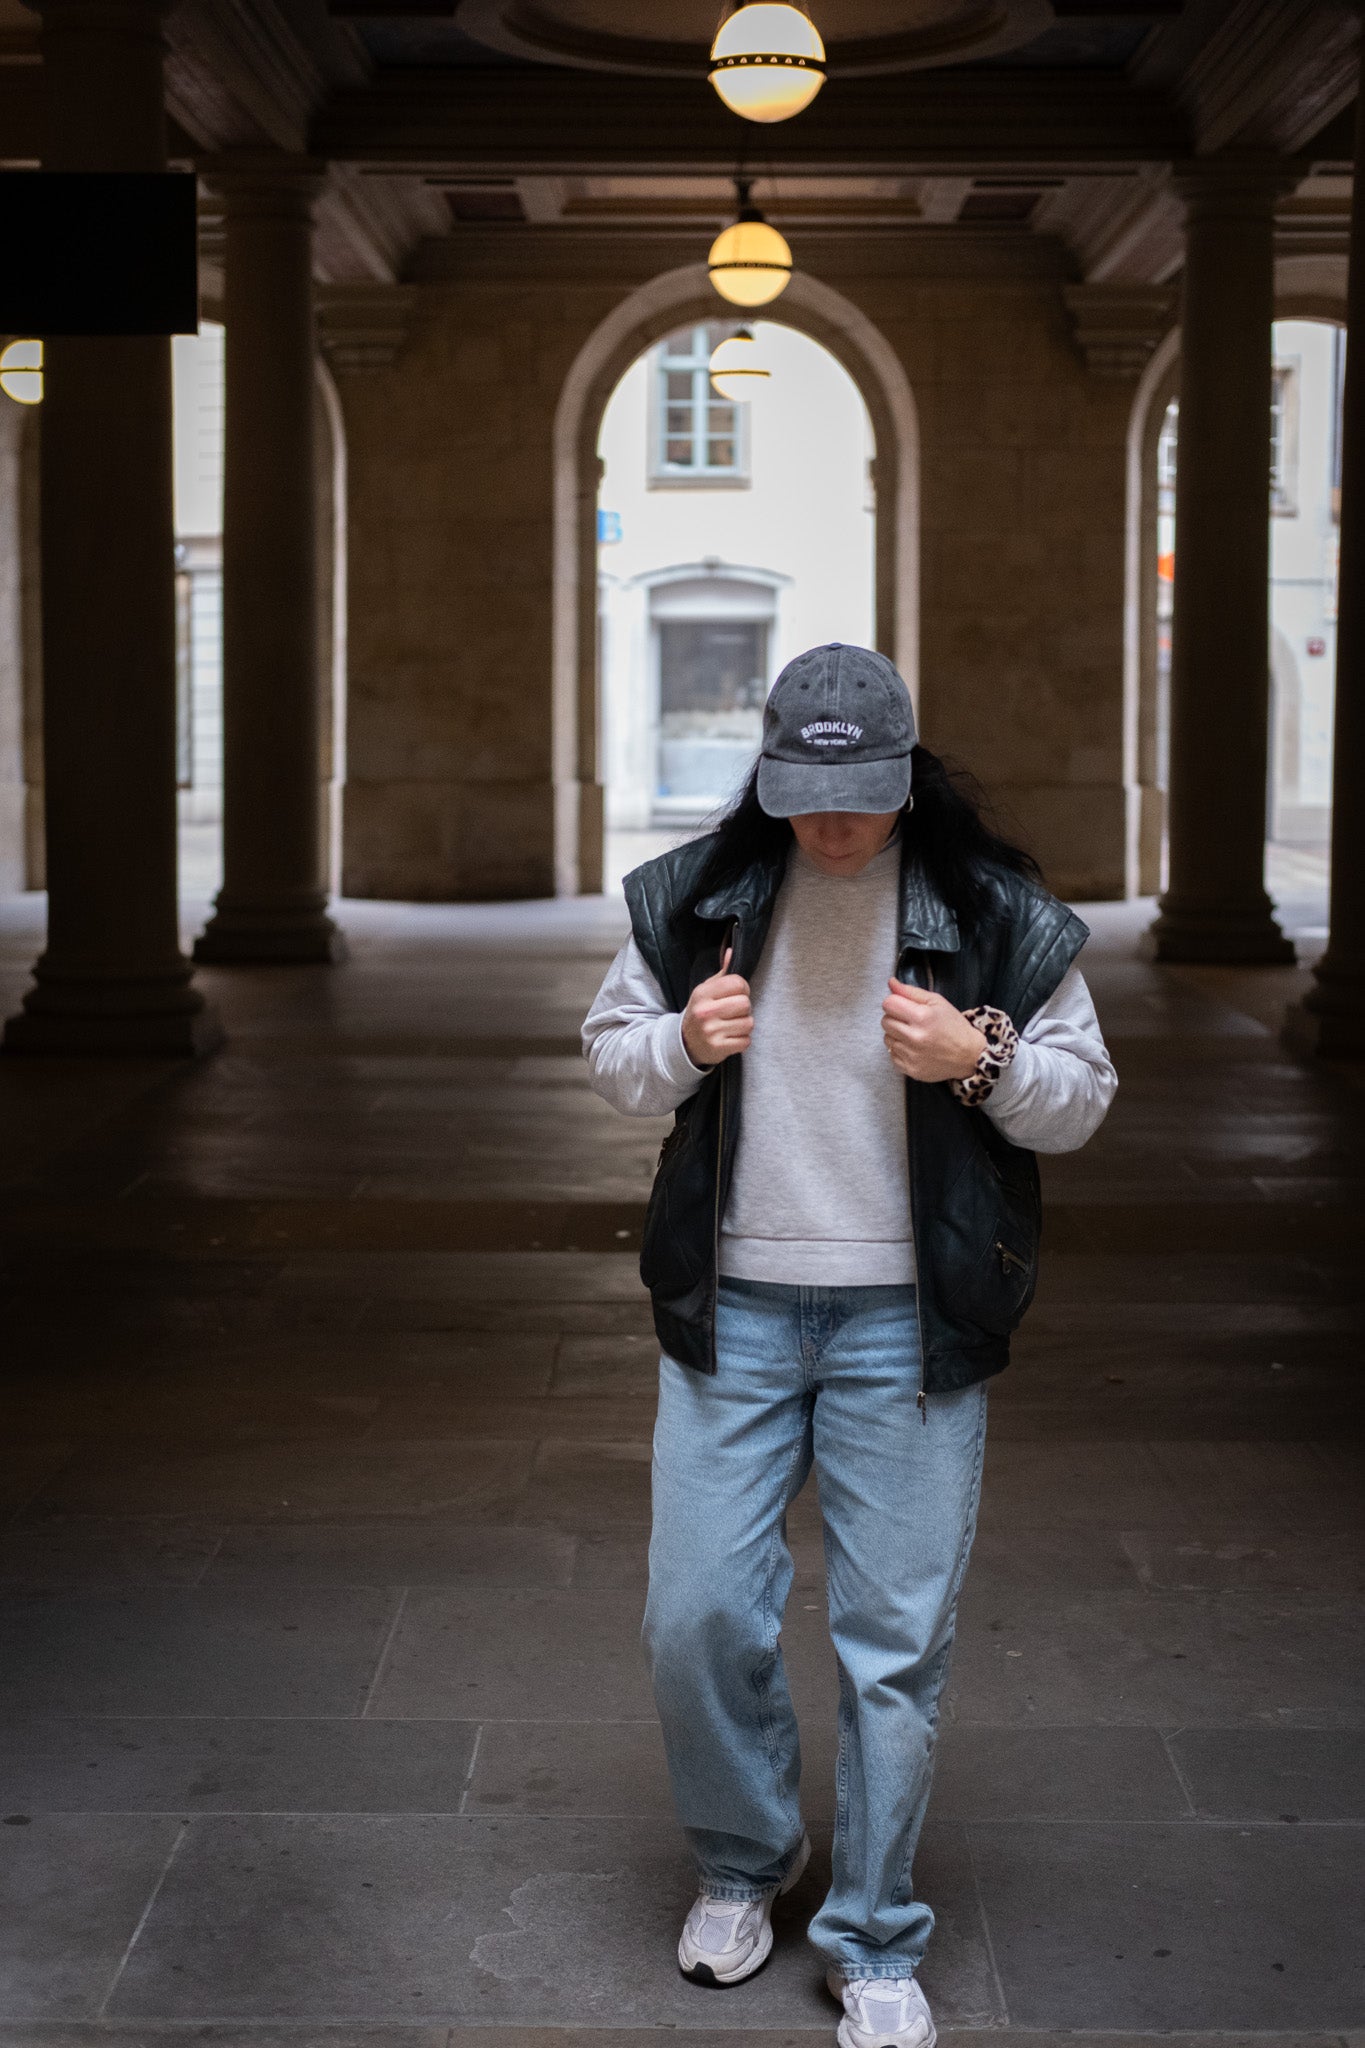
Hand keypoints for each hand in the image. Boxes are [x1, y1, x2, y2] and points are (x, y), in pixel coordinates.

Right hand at [682, 947, 752, 1067]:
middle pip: (745, 1004)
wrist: (685, 1043)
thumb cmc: (701, 1012)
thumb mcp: (706, 991)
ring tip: (732, 1025)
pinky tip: (730, 1037)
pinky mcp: (718, 1048)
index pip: (737, 983)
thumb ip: (722, 974)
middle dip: (744, 1008)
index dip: (743, 988)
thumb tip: (732, 952)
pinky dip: (742, 1040)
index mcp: (702, 993)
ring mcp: (711, 1032)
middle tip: (734, 1011)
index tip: (737, 994)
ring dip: (744, 1025)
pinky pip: (746, 1041)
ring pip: (748, 1023)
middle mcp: (705, 1012)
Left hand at [882, 977, 986, 1083]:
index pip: (888, 1004)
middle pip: (885, 1021)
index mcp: (922, 1017)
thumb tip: (891, 982)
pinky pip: (892, 1055)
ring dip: (896, 1035)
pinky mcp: (910, 1069)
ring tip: (914, 1035)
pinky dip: (900, 1050)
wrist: (969, 1055)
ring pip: (887, 1038)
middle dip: (895, 1018)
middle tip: (910, 1021)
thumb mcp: (937, 1002)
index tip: (904, 1006)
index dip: (895, 1002)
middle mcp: (914, 1037)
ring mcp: (911, 1056)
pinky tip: (914, 1048)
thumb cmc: (954, 1026)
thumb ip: (911, 992)